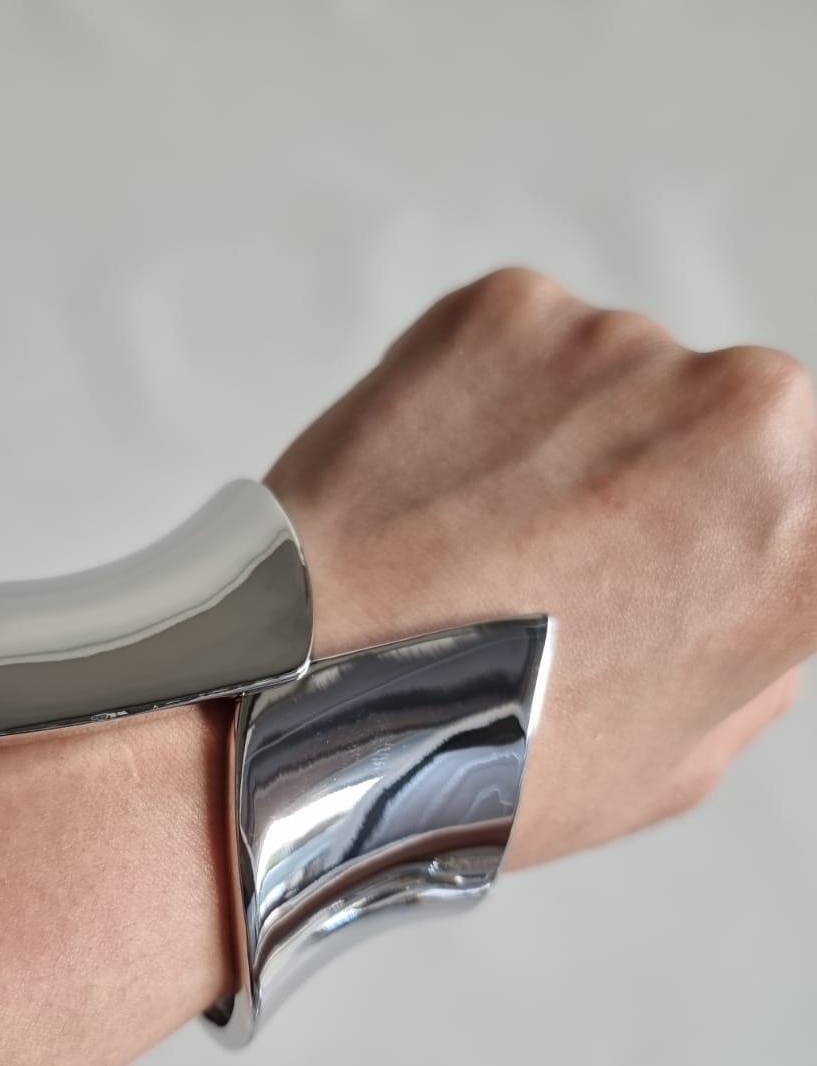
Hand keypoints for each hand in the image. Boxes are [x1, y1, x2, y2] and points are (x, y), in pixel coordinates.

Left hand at [266, 267, 814, 867]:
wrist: (300, 703)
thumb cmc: (477, 757)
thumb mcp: (676, 760)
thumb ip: (750, 646)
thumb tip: (755, 578)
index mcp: (816, 539)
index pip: (811, 499)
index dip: (732, 536)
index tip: (678, 559)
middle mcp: (753, 413)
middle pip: (729, 423)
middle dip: (662, 479)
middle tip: (563, 565)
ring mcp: (625, 345)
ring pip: (615, 380)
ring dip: (563, 440)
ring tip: (469, 544)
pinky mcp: (507, 306)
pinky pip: (520, 348)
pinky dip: (480, 403)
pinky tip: (429, 493)